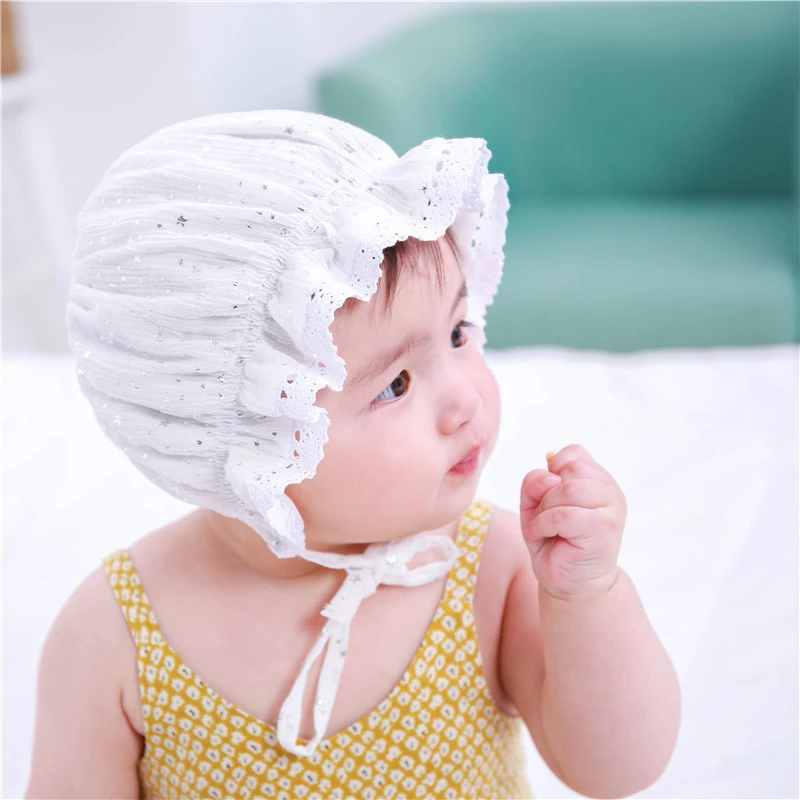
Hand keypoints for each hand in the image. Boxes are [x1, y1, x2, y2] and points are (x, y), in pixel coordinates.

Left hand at [520, 444, 625, 600]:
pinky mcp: (604, 529)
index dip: (552, 471)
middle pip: (570, 468)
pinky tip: (542, 536)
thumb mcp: (535, 506)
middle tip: (541, 517)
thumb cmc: (554, 542)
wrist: (570, 583)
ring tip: (542, 528)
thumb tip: (548, 475)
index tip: (548, 498)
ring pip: (567, 489)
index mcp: (598, 480)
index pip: (574, 453)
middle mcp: (610, 491)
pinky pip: (564, 514)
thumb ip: (535, 484)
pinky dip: (543, 524)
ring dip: (544, 510)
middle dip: (545, 493)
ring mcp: (612, 509)